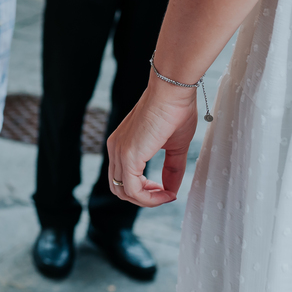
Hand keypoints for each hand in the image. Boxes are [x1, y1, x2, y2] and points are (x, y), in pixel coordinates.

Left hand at [106, 78, 196, 206]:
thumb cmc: (176, 111)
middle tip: (165, 195)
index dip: (144, 190)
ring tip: (167, 195)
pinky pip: (132, 189)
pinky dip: (149, 197)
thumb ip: (171, 169)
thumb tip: (172, 191)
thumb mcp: (174, 146)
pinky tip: (167, 192)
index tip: (166, 190)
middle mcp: (115, 149)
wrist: (173, 91)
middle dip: (143, 198)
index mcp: (121, 144)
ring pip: (124, 192)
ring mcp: (119, 152)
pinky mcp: (128, 156)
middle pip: (119, 188)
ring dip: (147, 200)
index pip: (123, 177)